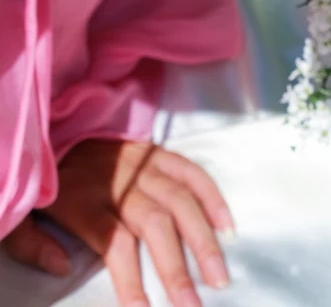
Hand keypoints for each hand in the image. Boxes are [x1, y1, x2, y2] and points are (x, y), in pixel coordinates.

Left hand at [2, 138, 233, 306]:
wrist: (57, 125)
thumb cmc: (44, 182)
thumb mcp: (20, 215)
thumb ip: (33, 245)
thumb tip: (60, 268)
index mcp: (85, 200)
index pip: (114, 243)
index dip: (130, 278)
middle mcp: (121, 181)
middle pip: (155, 224)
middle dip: (176, 268)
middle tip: (193, 304)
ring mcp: (144, 163)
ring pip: (180, 200)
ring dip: (203, 239)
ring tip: (218, 276)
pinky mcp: (158, 151)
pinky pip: (191, 171)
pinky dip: (211, 197)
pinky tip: (226, 227)